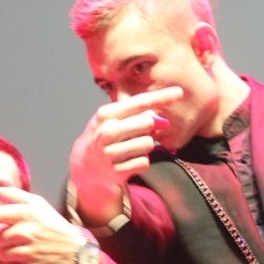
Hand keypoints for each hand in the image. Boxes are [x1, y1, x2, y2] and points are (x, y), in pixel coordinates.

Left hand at [0, 185, 85, 263]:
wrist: (77, 251)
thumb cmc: (53, 225)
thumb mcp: (37, 205)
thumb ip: (12, 195)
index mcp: (24, 213)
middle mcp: (25, 232)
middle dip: (3, 239)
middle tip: (21, 238)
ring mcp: (28, 252)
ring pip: (1, 254)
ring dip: (9, 253)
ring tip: (27, 249)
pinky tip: (28, 261)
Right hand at [68, 86, 180, 218]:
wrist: (83, 165)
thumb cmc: (103, 137)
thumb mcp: (112, 120)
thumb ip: (136, 115)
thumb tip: (162, 121)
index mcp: (106, 114)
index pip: (140, 102)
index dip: (161, 96)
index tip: (180, 92)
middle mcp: (107, 132)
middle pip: (147, 123)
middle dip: (148, 128)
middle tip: (137, 133)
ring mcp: (111, 153)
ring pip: (148, 144)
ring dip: (144, 147)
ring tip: (129, 149)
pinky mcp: (117, 171)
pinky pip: (145, 162)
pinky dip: (141, 162)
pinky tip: (128, 161)